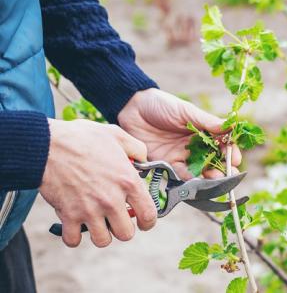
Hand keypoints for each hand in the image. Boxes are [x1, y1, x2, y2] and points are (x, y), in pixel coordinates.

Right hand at [40, 119, 156, 247]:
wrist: (47, 144)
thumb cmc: (82, 138)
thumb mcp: (117, 135)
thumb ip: (136, 148)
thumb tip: (144, 161)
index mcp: (128, 181)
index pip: (149, 214)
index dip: (148, 222)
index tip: (143, 223)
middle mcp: (112, 199)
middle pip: (126, 234)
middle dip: (122, 229)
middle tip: (116, 220)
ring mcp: (89, 210)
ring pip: (102, 241)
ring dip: (100, 234)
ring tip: (96, 222)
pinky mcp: (68, 215)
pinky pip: (73, 240)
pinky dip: (73, 236)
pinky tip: (75, 224)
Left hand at [117, 88, 241, 178]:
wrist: (132, 109)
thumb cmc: (161, 105)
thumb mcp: (186, 111)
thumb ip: (207, 122)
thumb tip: (231, 126)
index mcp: (204, 131)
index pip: (222, 144)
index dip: (230, 152)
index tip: (235, 158)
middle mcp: (196, 146)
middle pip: (214, 161)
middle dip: (223, 169)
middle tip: (229, 175)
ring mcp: (182, 156)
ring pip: (200, 171)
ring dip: (209, 177)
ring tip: (215, 180)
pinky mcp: (168, 164)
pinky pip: (182, 175)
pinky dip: (190, 180)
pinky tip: (197, 181)